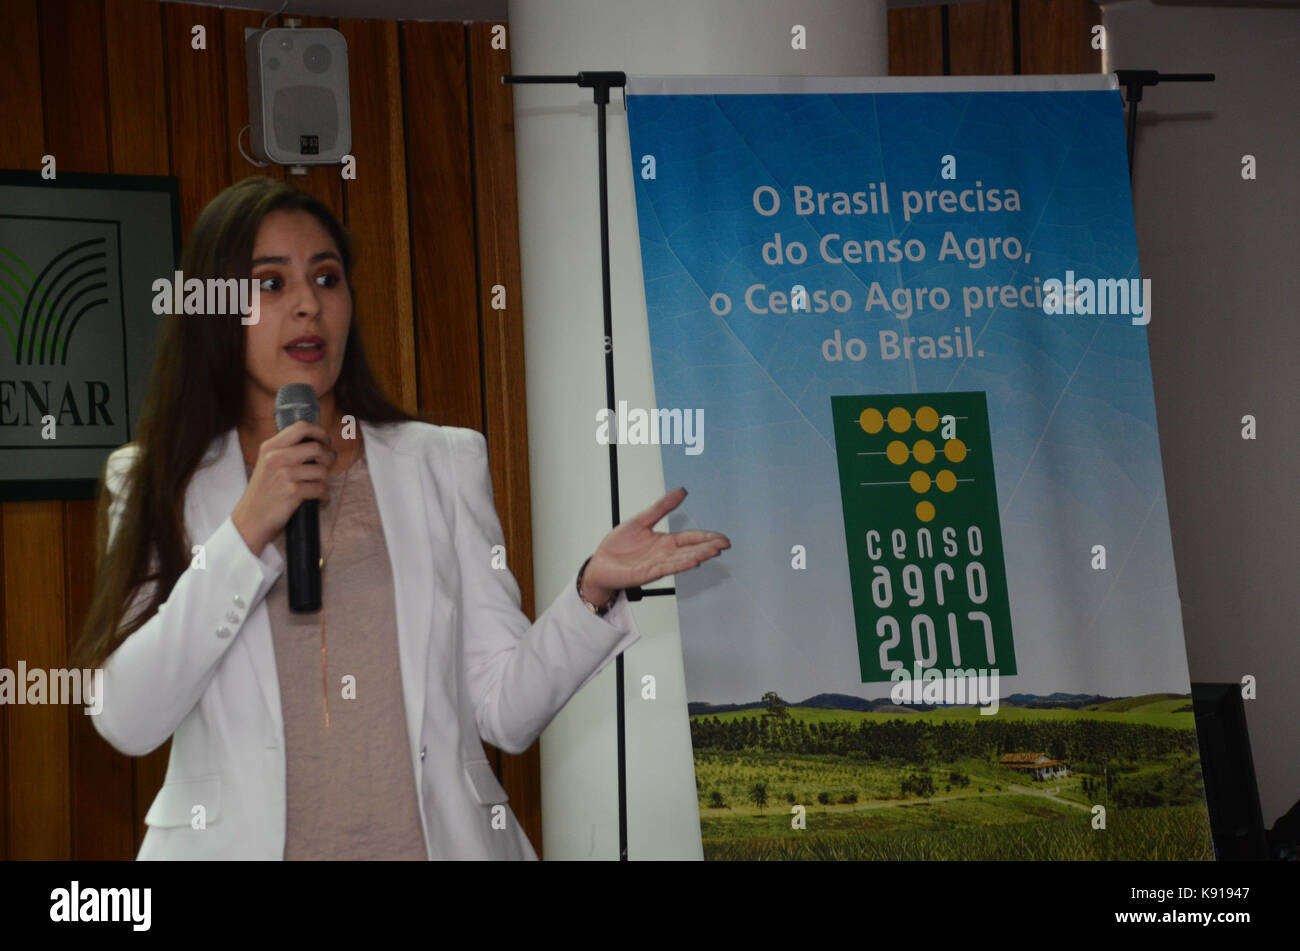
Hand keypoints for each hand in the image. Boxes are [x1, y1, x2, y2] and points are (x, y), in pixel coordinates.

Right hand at [231, 420, 338, 553]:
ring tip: (319, 487)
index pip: (301, 428)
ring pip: (322, 470)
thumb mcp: (267, 464)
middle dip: (329, 458)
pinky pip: (321, 489)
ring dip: (326, 481)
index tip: (326, 440)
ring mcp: (284, 475)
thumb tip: (318, 442)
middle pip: (317, 448)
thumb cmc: (264, 493)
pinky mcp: (292, 492)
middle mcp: (276, 457)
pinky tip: (319, 500)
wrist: (250, 520)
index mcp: (270, 447)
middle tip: (327, 466)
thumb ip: (286, 451)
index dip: (320, 432)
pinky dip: (324, 496)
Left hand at [580, 488, 729, 602]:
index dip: (707, 538)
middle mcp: (664, 554)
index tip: (723, 538)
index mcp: (665, 542)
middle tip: (725, 545)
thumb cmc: (618, 546)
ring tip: (714, 552)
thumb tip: (681, 491)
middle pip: (691, 549)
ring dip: (699, 555)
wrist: (600, 564)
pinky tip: (693, 562)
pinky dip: (680, 565)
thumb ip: (662, 507)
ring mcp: (657, 565)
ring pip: (682, 559)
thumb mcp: (641, 520)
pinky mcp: (647, 573)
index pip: (691, 538)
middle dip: (708, 547)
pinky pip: (667, 568)